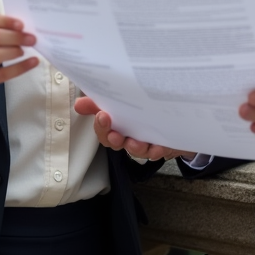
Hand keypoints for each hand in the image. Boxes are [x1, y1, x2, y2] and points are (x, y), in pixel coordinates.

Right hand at [74, 96, 196, 161]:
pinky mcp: (164, 144)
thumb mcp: (122, 105)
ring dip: (136, 147)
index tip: (102, 115)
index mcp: (119, 128)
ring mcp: (147, 143)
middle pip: (117, 143)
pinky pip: (160, 150)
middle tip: (116, 134)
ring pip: (139, 150)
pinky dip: (158, 149)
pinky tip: (159, 146)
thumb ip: (100, 104)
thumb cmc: (143, 113)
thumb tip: (79, 104)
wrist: (176, 120)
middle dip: (115, 139)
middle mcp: (131, 138)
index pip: (104, 132)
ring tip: (137, 142)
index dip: (101, 127)